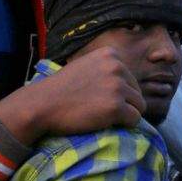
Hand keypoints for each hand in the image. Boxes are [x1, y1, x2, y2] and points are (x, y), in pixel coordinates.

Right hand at [0, 46, 145, 143]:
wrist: (42, 104)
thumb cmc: (61, 88)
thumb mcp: (86, 66)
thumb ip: (106, 70)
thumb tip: (127, 85)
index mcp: (111, 54)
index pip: (130, 78)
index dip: (119, 91)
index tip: (100, 97)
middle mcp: (117, 67)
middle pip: (137, 92)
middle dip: (124, 103)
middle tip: (101, 110)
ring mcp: (118, 87)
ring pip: (139, 106)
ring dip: (125, 115)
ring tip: (104, 117)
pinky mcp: (116, 107)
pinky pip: (135, 119)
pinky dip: (125, 125)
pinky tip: (107, 123)